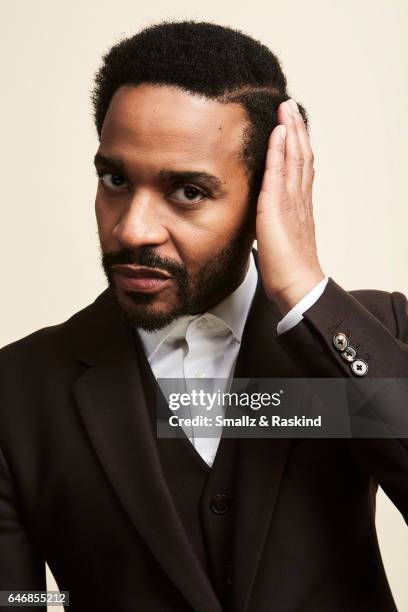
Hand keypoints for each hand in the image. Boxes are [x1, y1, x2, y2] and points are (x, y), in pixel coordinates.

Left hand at [255, 99, 324, 313]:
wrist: (296, 285)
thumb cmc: (288, 270)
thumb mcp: (280, 240)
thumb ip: (275, 225)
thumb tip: (265, 221)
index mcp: (299, 206)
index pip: (300, 169)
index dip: (297, 146)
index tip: (292, 127)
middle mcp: (299, 199)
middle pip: (301, 156)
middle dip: (296, 129)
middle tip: (291, 106)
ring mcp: (291, 201)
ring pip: (294, 158)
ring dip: (290, 131)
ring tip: (287, 108)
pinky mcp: (277, 207)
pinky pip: (279, 172)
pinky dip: (280, 150)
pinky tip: (278, 133)